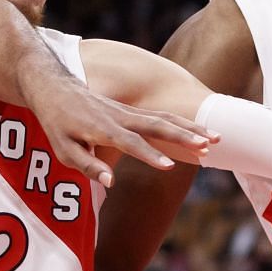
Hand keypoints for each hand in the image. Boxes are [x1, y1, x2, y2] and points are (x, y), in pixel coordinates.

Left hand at [33, 78, 213, 186]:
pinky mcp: (133, 111)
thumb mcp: (64, 149)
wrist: (55, 88)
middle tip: (208, 146)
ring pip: (165, 118)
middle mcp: (121, 117)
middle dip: (184, 135)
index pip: (131, 143)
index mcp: (103, 128)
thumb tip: (110, 182)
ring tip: (216, 138)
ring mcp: (129, 111)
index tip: (169, 166)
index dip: (150, 155)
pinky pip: (162, 116)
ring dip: (191, 128)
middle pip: (158, 125)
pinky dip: (183, 123)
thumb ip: (88, 165)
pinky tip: (200, 130)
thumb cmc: (57, 124)